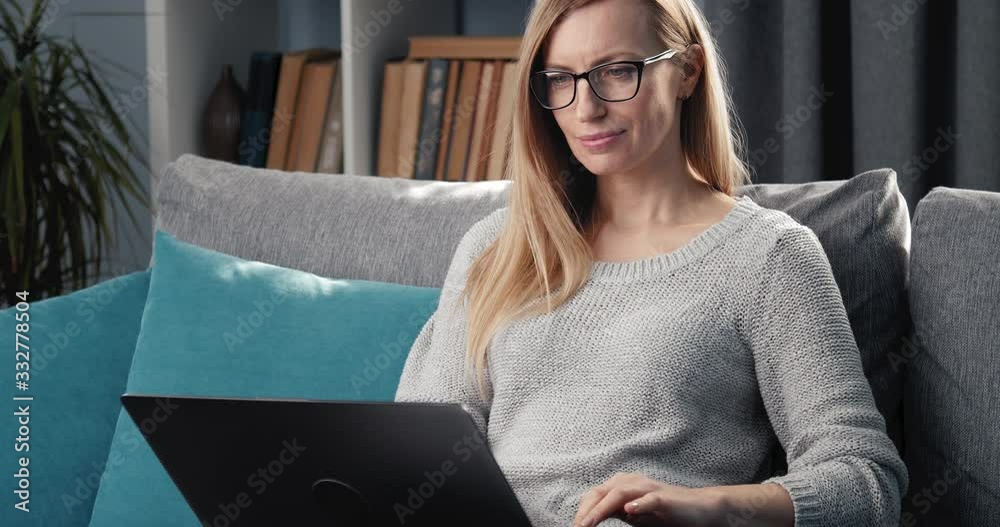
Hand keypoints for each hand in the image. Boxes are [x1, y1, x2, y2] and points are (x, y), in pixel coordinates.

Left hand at [571, 472, 726, 526]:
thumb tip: (589, 519)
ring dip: (602, 508)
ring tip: (588, 523)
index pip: (594, 495)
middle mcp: (632, 482)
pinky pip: (649, 499)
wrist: (699, 509)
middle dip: (586, 511)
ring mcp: (648, 488)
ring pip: (619, 493)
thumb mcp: (634, 514)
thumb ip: (614, 512)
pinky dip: (638, 504)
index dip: (582, 511)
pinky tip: (629, 511)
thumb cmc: (664, 513)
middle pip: (601, 492)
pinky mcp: (665, 498)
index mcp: (621, 485)